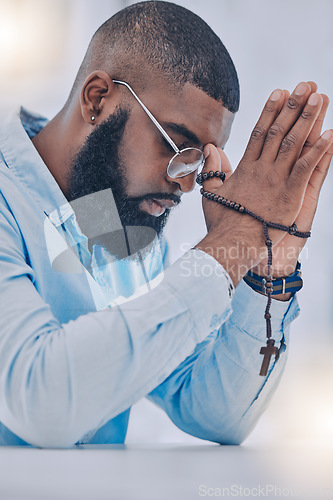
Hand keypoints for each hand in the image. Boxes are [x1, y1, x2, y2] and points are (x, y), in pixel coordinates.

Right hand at [196, 82, 332, 286]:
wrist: (231, 244)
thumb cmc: (222, 223)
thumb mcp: (212, 193)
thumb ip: (214, 169)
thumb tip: (211, 148)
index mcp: (246, 168)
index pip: (260, 133)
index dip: (271, 111)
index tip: (279, 92)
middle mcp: (262, 169)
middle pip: (280, 132)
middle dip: (293, 106)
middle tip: (305, 85)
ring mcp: (277, 181)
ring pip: (295, 144)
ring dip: (308, 119)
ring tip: (319, 98)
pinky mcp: (290, 195)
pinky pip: (307, 168)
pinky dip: (320, 151)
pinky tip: (331, 133)